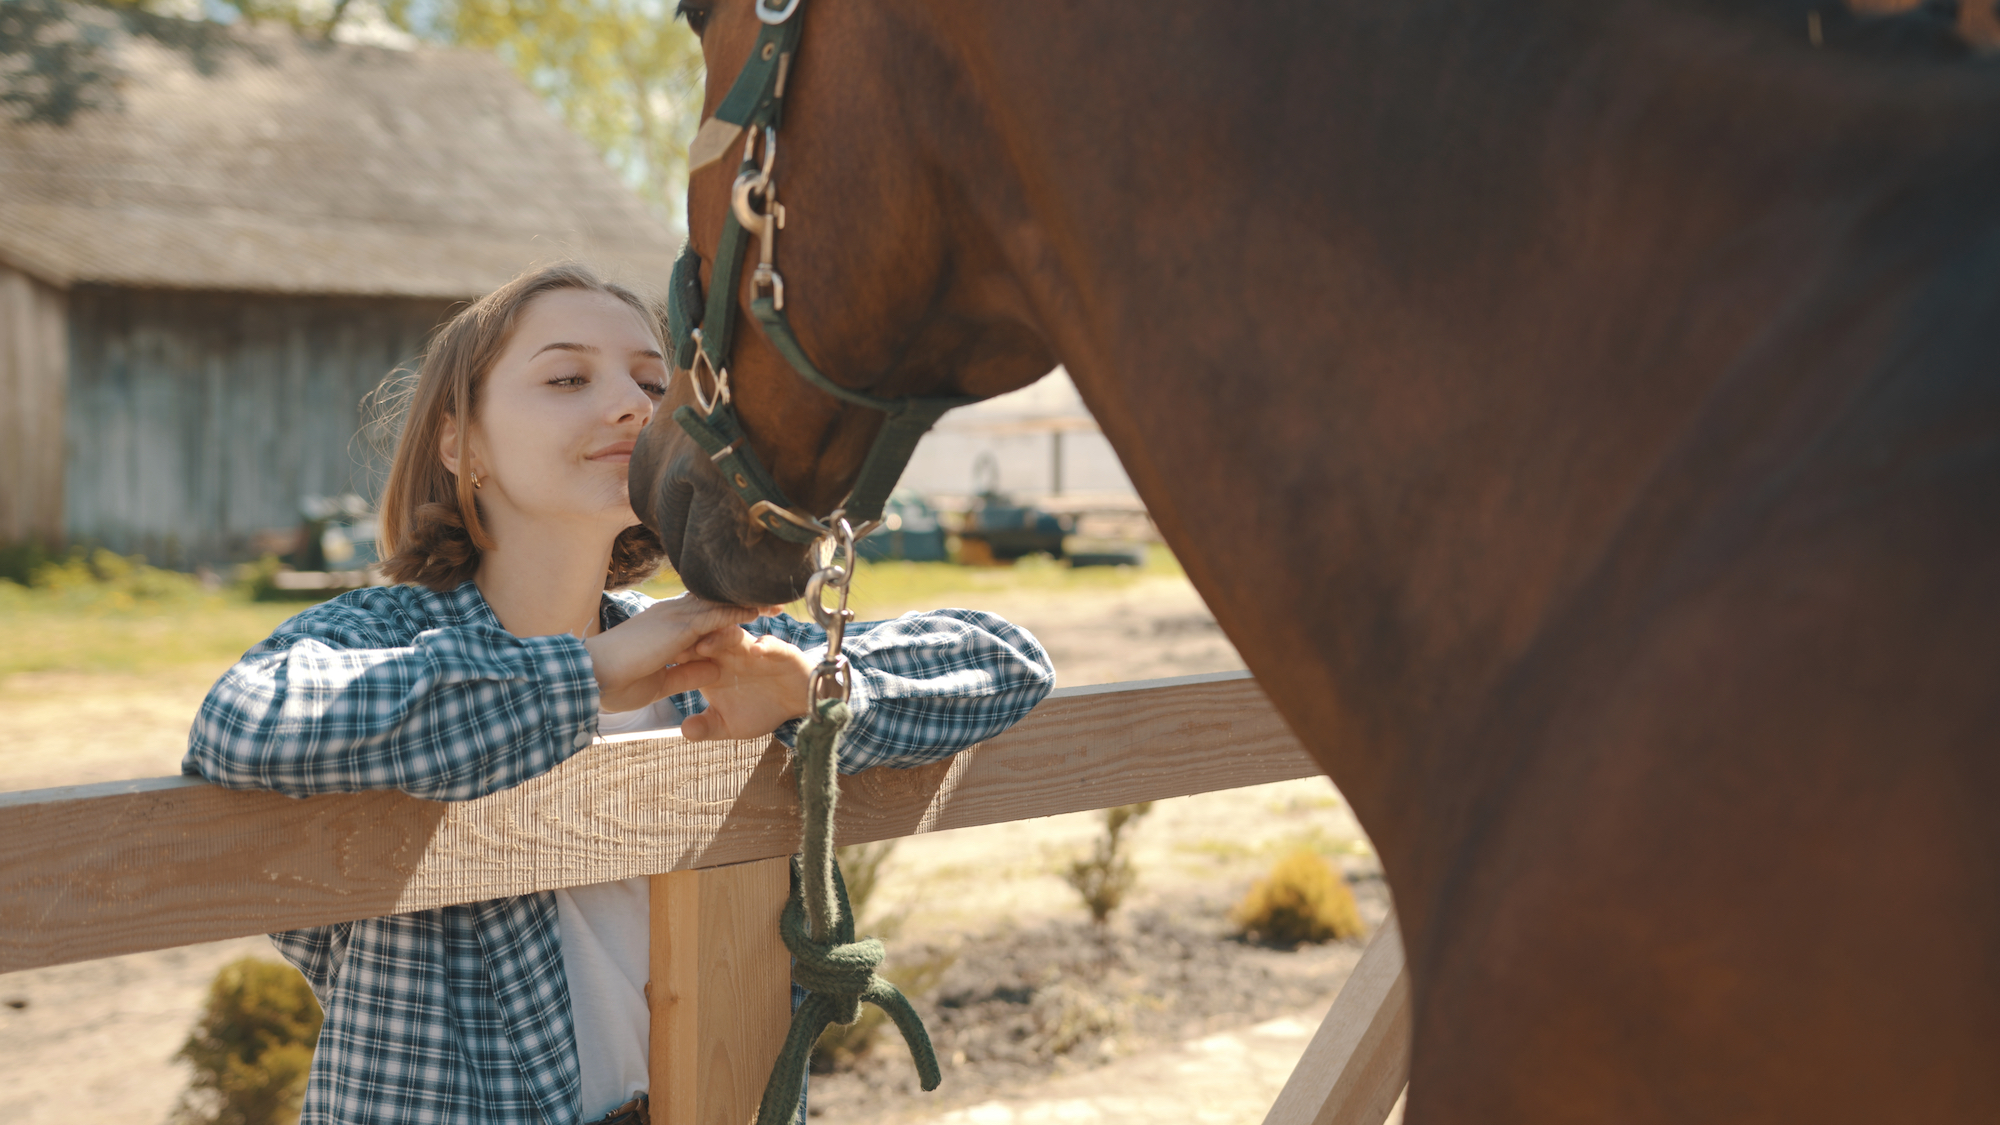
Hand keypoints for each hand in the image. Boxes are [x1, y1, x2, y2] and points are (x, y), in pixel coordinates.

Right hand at [586, 595, 760, 712]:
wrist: (591, 678)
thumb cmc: (616, 683)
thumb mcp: (662, 682)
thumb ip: (688, 673)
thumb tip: (715, 668)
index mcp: (664, 627)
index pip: (701, 613)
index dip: (726, 611)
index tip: (751, 611)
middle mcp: (671, 616)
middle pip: (714, 602)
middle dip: (743, 601)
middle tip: (773, 598)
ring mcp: (674, 618)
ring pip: (719, 604)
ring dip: (747, 602)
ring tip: (776, 600)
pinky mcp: (679, 628)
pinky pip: (715, 616)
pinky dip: (738, 613)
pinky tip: (760, 610)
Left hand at [677, 628, 813, 740]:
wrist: (799, 704)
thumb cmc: (761, 709)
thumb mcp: (730, 725)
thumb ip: (708, 727)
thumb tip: (684, 731)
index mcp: (715, 666)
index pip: (691, 657)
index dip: (674, 659)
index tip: (654, 665)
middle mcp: (732, 653)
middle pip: (708, 641)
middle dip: (691, 643)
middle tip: (675, 649)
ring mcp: (755, 650)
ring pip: (736, 636)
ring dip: (721, 639)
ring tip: (707, 646)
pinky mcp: (780, 651)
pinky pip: (771, 645)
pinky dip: (765, 646)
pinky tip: (757, 651)